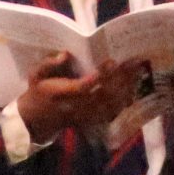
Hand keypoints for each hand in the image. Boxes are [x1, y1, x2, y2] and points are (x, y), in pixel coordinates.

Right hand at [15, 54, 139, 141]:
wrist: (36, 120)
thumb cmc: (38, 92)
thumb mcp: (35, 75)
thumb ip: (48, 64)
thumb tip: (65, 54)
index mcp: (60, 94)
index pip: (81, 88)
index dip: (98, 77)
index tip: (111, 62)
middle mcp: (75, 106)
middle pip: (102, 95)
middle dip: (120, 78)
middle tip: (134, 62)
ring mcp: (84, 115)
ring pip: (110, 103)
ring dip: (126, 87)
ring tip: (138, 70)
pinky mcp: (91, 120)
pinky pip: (112, 111)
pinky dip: (124, 99)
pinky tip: (134, 85)